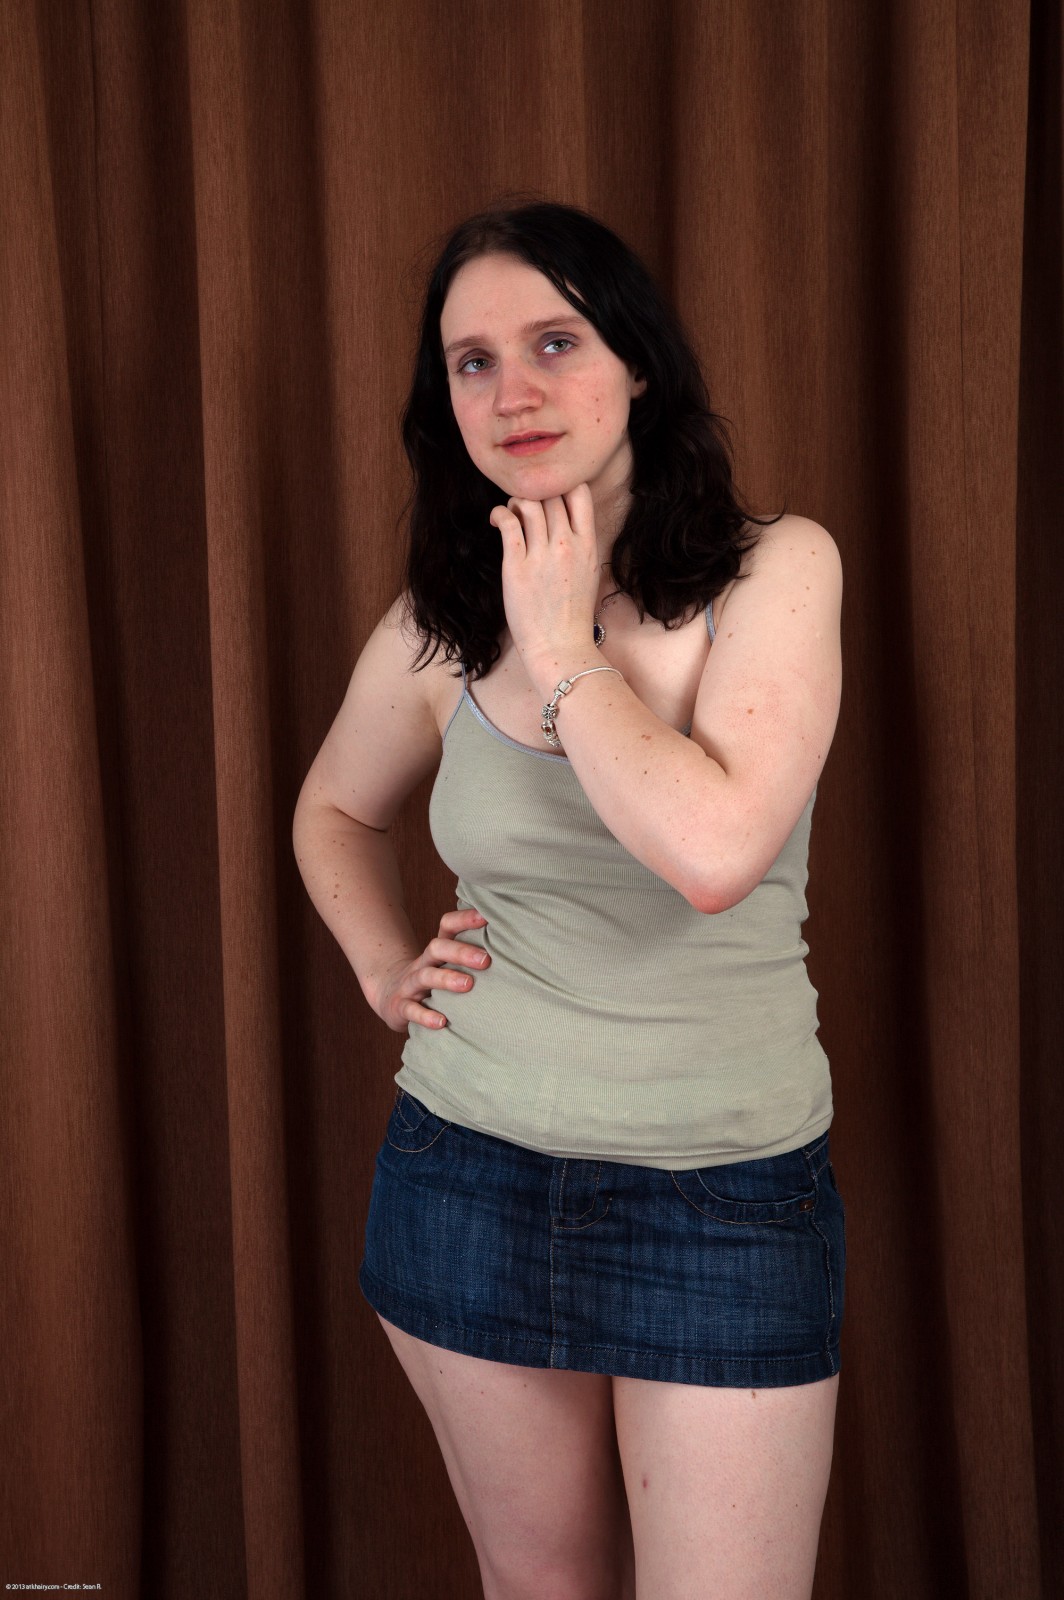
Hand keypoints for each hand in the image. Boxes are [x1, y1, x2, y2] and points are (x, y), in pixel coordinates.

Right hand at [374, 907, 490, 1031]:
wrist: (390, 995)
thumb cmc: (431, 979)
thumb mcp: (446, 964)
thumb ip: (471, 955)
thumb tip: (513, 945)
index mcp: (437, 951)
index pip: (447, 926)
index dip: (464, 919)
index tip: (487, 917)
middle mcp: (423, 963)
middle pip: (437, 948)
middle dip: (460, 952)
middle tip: (486, 960)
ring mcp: (410, 984)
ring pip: (425, 977)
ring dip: (447, 979)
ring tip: (468, 985)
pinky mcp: (401, 1007)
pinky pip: (412, 1010)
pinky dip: (426, 1016)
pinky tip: (442, 1022)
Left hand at [489, 485, 601, 694]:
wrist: (561, 647)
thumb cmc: (573, 615)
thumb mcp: (589, 572)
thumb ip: (580, 544)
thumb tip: (565, 522)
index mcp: (588, 545)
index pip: (578, 492)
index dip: (561, 487)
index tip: (550, 497)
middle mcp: (567, 544)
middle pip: (551, 493)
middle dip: (536, 493)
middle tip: (525, 507)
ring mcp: (541, 555)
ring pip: (528, 502)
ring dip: (517, 500)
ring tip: (512, 514)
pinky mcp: (516, 566)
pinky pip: (507, 523)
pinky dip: (499, 513)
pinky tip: (497, 519)